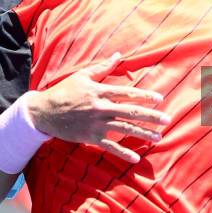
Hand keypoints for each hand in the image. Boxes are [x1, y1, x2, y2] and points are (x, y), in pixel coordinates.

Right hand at [25, 52, 169, 162]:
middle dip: (151, 116)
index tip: (160, 99)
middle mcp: (101, 108)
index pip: (127, 93)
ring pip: (124, 129)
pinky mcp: (91, 137)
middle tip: (167, 120)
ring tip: (158, 137)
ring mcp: (97, 124)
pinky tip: (136, 157)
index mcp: (100, 91)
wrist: (44, 111)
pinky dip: (123, 153)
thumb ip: (103, 68)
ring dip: (143, 133)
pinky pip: (110, 146)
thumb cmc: (64, 91)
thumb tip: (118, 55)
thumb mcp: (82, 76)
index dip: (144, 96)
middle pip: (131, 112)